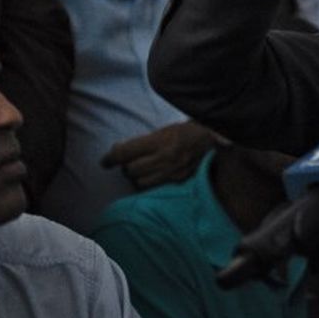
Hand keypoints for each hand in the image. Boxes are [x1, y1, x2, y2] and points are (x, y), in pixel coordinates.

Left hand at [101, 121, 218, 189]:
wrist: (213, 138)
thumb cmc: (186, 131)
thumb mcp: (163, 131)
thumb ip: (143, 142)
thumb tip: (118, 150)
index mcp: (160, 141)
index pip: (125, 153)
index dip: (111, 158)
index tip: (105, 161)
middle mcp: (166, 157)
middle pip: (131, 170)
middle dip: (126, 166)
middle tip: (128, 161)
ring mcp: (174, 171)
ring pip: (141, 182)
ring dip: (137, 176)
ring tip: (141, 169)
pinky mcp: (180, 179)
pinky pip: (155, 186)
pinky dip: (150, 182)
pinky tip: (152, 175)